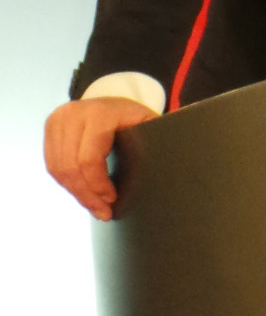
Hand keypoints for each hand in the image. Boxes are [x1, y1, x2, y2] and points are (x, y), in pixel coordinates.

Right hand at [43, 96, 159, 220]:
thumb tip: (166, 168)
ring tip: (94, 208)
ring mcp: (57, 120)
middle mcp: (73, 114)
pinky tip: (83, 194)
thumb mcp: (147, 123)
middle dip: (87, 195)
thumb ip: (155, 142)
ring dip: (76, 193)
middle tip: (103, 213)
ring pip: (58, 169)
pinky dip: (67, 184)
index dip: (98, 184)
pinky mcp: (50, 129)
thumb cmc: (133, 117)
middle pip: (71, 167)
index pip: (89, 158)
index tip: (112, 199)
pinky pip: (52, 165)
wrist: (112, 102)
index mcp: (99, 113)